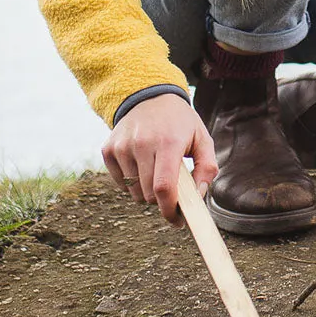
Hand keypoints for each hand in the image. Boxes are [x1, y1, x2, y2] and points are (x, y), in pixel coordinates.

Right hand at [102, 95, 218, 224]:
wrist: (149, 95)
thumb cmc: (179, 122)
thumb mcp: (202, 138)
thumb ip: (207, 168)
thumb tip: (198, 196)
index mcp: (168, 142)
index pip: (163, 188)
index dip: (170, 210)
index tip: (177, 221)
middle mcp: (142, 144)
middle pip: (148, 194)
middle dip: (161, 200)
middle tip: (171, 187)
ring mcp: (122, 146)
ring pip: (133, 192)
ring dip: (146, 191)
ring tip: (155, 171)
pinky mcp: (108, 149)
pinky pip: (120, 182)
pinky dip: (131, 182)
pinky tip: (141, 164)